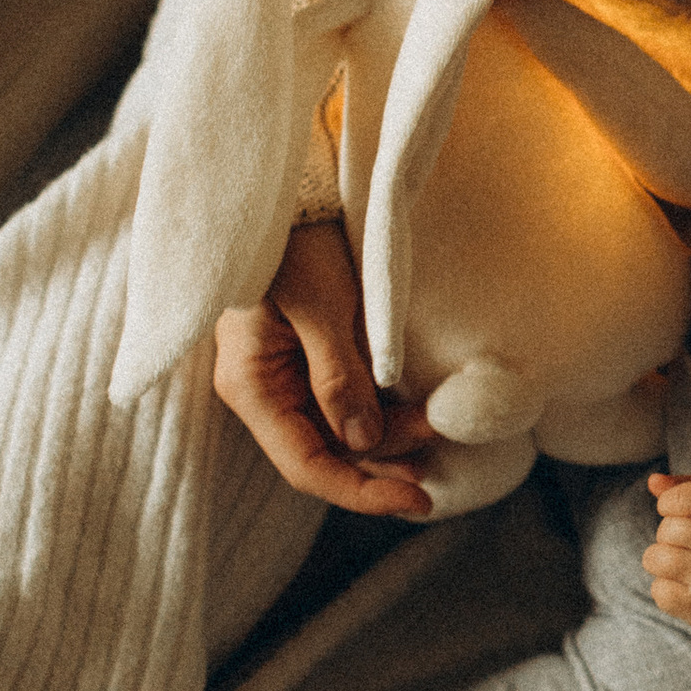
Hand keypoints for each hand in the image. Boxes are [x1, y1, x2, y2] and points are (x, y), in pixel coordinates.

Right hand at [211, 218, 441, 518]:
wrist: (294, 188)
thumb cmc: (296, 239)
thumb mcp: (321, 307)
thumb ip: (340, 377)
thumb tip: (362, 442)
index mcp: (251, 385)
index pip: (307, 465)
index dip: (361, 492)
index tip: (417, 502)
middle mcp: (265, 390)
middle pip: (327, 454)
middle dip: (385, 461)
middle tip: (439, 460)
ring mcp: (287, 375)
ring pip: (342, 431)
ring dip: (390, 435)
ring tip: (436, 425)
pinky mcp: (311, 357)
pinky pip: (348, 401)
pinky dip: (382, 409)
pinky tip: (415, 409)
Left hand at [643, 472, 690, 622]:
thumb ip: (687, 487)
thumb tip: (653, 480)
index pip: (678, 499)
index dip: (670, 503)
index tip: (682, 510)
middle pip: (666, 530)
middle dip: (672, 533)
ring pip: (655, 559)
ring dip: (663, 559)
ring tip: (686, 561)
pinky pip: (659, 592)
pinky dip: (666, 588)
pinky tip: (688, 583)